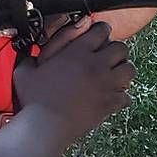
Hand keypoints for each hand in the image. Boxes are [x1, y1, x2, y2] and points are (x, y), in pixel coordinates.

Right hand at [13, 17, 132, 136]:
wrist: (45, 127)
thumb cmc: (34, 100)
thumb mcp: (26, 72)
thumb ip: (32, 58)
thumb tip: (33, 55)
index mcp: (77, 52)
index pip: (101, 30)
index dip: (101, 31)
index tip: (98, 36)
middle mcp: (96, 65)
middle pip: (122, 48)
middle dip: (116, 51)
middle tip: (108, 58)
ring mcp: (106, 84)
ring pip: (130, 69)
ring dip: (123, 71)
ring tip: (113, 76)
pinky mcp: (110, 103)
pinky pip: (126, 96)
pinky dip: (121, 97)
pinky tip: (110, 98)